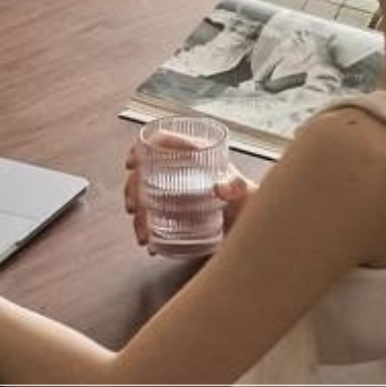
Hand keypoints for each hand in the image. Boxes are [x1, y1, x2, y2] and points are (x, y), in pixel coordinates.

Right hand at [123, 146, 259, 250]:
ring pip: (146, 196)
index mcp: (197, 157)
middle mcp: (183, 172)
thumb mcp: (246, 193)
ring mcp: (178, 193)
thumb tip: (220, 187)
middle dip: (134, 189)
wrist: (253, 226)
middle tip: (133, 207)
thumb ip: (237, 188)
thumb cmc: (250, 203)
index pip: (164, 143)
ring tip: (143, 234)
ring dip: (138, 215)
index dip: (143, 148)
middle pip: (147, 172)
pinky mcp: (177, 213)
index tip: (132, 163)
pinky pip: (155, 217)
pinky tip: (151, 243)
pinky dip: (148, 230)